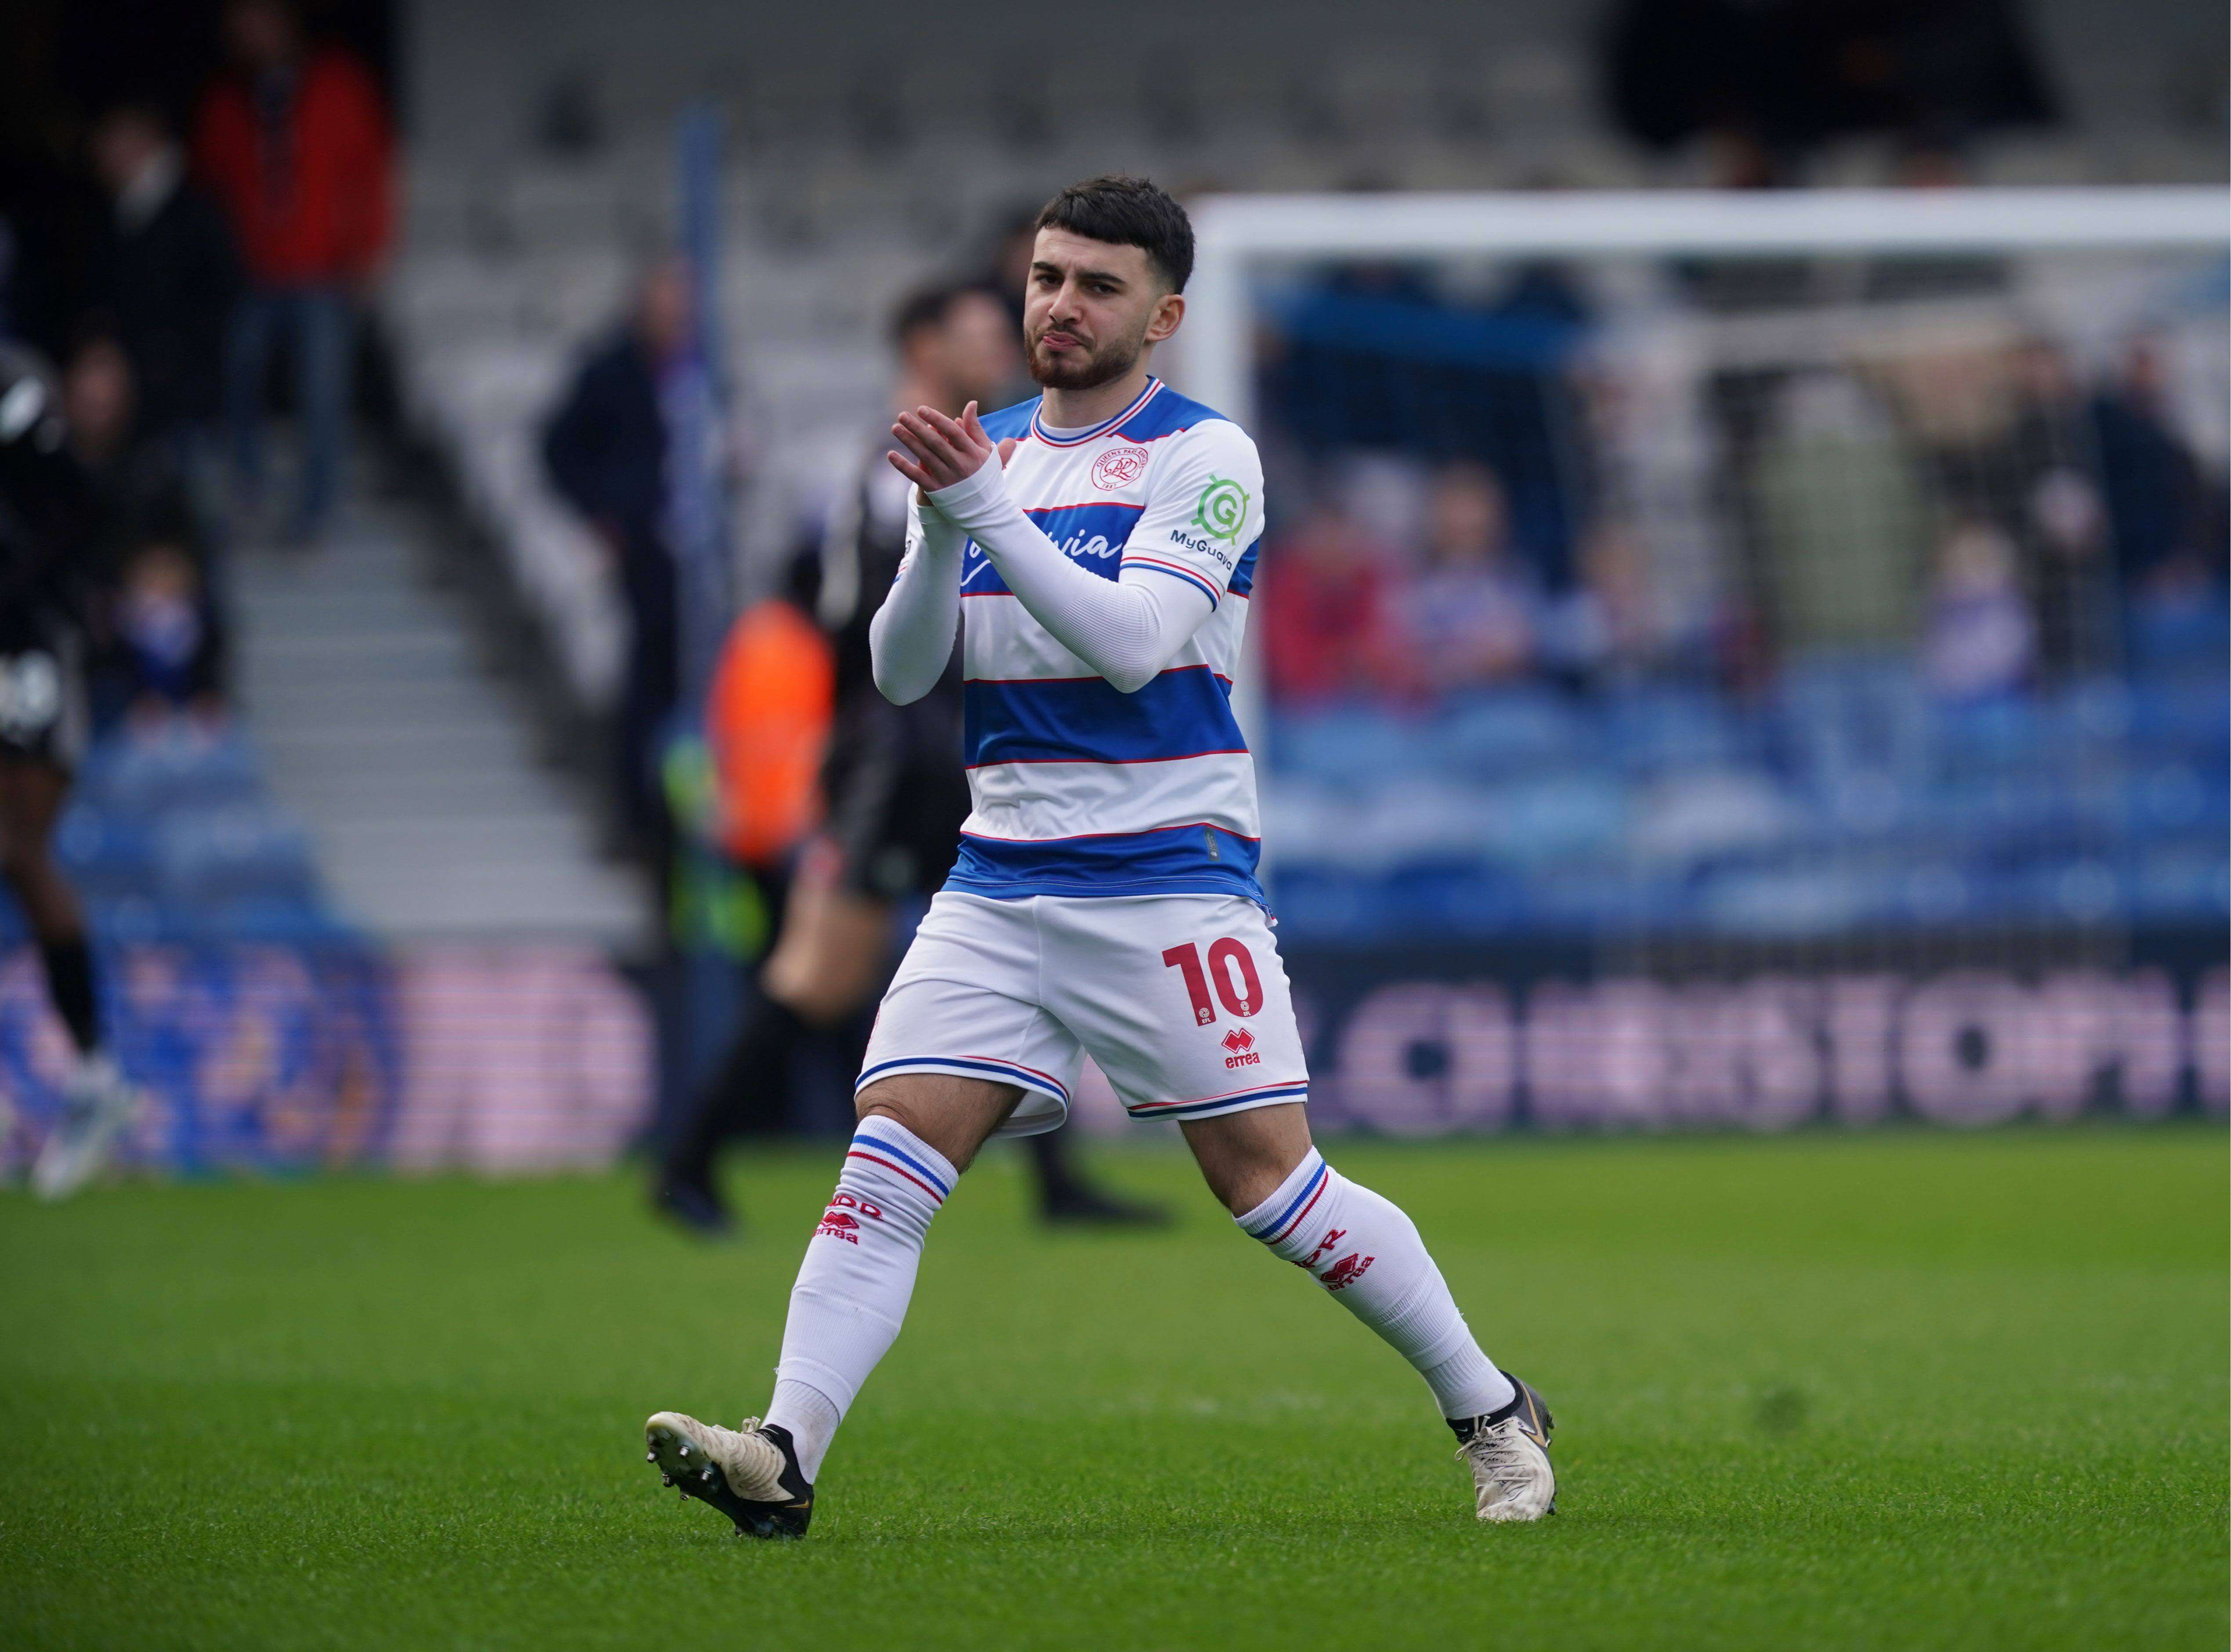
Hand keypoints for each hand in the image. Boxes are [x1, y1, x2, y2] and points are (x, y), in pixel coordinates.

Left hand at [887, 402, 1014, 491]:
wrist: (984, 509)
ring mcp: (947, 479)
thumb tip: (971, 403)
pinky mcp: (936, 491)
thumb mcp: (985, 450)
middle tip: (902, 415)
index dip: (936, 419)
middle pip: (935, 443)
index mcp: (972, 453)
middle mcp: (959, 465)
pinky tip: (891, 455)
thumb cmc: (984, 475)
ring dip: (909, 441)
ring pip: (925, 457)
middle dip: (918, 428)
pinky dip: (903, 466)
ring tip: (895, 428)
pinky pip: (917, 477)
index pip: (953, 432)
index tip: (921, 409)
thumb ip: (975, 427)